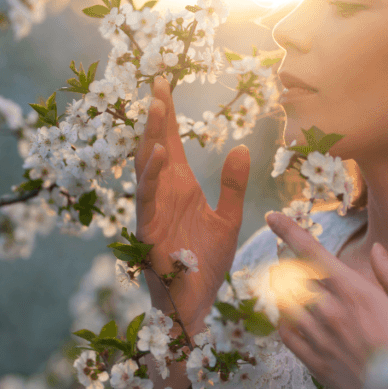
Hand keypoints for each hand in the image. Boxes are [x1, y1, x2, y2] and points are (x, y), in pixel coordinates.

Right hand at [134, 75, 250, 333]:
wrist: (197, 305)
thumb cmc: (206, 265)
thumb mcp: (228, 219)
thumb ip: (233, 185)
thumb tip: (240, 147)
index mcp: (180, 187)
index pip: (172, 143)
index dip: (168, 115)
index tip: (163, 83)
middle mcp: (164, 193)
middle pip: (156, 146)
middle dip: (157, 115)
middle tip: (158, 83)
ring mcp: (153, 210)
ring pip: (147, 166)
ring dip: (152, 137)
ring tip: (158, 107)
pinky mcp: (149, 230)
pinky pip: (147, 198)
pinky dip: (151, 176)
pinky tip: (158, 154)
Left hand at [265, 212, 387, 388]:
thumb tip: (377, 249)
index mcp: (356, 292)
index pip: (312, 253)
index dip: (289, 231)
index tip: (272, 216)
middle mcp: (331, 312)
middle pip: (293, 274)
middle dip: (289, 262)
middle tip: (292, 257)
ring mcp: (320, 339)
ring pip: (285, 301)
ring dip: (285, 288)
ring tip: (291, 284)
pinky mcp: (314, 363)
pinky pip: (286, 333)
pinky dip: (285, 319)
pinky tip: (294, 317)